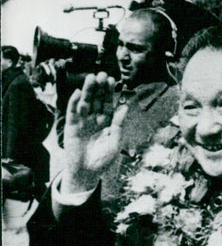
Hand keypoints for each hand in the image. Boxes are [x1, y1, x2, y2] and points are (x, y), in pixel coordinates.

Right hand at [62, 73, 127, 193]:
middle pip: (96, 100)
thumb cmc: (103, 159)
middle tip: (102, 74)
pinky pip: (72, 112)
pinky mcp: (71, 127)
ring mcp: (82, 122)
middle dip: (99, 88)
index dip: (109, 92)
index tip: (112, 80)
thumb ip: (119, 125)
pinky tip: (77, 93)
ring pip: (85, 103)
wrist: (87, 172)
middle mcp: (94, 119)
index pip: (108, 103)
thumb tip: (126, 107)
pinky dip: (73, 103)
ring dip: (87, 91)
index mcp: (106, 122)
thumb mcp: (115, 142)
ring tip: (90, 78)